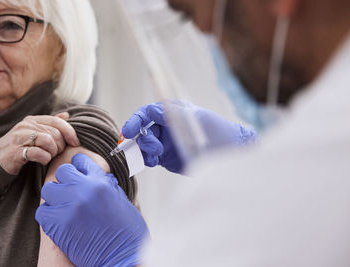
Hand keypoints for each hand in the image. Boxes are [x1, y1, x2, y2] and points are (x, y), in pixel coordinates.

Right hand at [0, 114, 79, 174]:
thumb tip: (66, 115)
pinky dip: (45, 158)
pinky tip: (42, 161)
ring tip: (48, 157)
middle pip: (55, 133)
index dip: (70, 132)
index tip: (75, 142)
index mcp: (32, 120)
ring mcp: (19, 137)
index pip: (58, 121)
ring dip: (53, 152)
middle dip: (60, 146)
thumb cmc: (19, 148)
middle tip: (55, 153)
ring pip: (49, 141)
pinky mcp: (15, 151)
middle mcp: (26, 126)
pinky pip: (39, 153)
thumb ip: (50, 124)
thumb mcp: (34, 133)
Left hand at [36, 154, 148, 266]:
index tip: (78, 171)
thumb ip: (106, 185)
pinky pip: (42, 212)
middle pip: (63, 173)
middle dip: (66, 181)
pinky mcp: (57, 225)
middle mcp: (83, 190)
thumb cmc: (126, 233)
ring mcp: (69, 206)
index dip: (79, 167)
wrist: (122, 258)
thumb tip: (97, 176)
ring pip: (49, 190)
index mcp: (101, 182)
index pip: (81, 162)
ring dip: (55, 197)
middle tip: (71, 191)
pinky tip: (58, 220)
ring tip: (63, 206)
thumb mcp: (121, 200)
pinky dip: (48, 215)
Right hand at [122, 101, 255, 172]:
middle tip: (153, 149)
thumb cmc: (216, 130)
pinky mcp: (165, 158)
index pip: (146, 114)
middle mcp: (165, 127)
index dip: (135, 121)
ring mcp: (164, 143)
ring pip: (143, 145)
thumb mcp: (196, 118)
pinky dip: (147, 160)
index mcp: (171, 113)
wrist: (229, 152)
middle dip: (141, 139)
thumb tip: (152, 110)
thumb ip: (174, 115)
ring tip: (156, 156)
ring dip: (144, 150)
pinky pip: (149, 158)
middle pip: (141, 130)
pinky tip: (153, 162)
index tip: (128, 131)